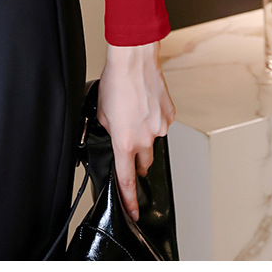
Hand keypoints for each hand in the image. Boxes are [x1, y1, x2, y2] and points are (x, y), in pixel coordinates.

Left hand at [96, 42, 175, 222]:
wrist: (134, 60)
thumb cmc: (116, 80)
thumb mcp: (101, 111)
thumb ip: (108, 129)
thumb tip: (114, 132)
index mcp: (124, 141)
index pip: (126, 179)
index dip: (129, 199)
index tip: (132, 211)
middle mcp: (145, 138)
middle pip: (143, 162)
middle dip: (137, 159)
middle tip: (129, 143)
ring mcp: (160, 128)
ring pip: (152, 141)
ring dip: (144, 133)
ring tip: (134, 110)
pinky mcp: (170, 116)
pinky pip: (161, 124)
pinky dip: (153, 119)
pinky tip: (145, 104)